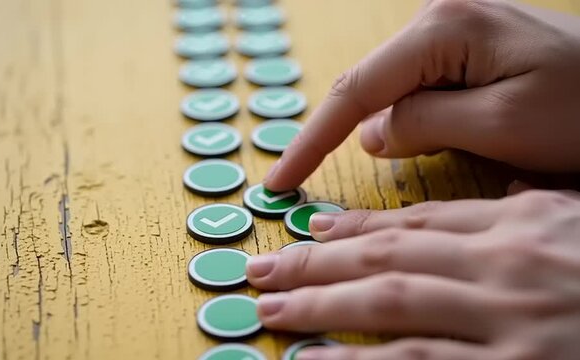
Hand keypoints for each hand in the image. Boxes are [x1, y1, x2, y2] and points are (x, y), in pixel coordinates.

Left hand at [246, 190, 579, 358]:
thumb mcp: (578, 224)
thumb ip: (525, 215)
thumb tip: (482, 205)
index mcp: (525, 224)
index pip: (417, 221)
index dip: (354, 228)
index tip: (309, 233)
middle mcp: (509, 265)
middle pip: (387, 256)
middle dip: (315, 262)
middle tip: (263, 270)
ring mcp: (511, 322)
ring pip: (390, 305)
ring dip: (320, 306)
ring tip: (271, 311)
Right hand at [263, 0, 579, 191]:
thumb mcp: (500, 126)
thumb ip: (422, 124)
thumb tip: (368, 134)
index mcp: (443, 27)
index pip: (355, 90)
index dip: (311, 140)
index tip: (279, 179)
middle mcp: (438, 19)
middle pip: (365, 87)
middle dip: (338, 136)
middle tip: (310, 179)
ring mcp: (449, 33)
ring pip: (388, 93)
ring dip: (380, 132)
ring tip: (394, 163)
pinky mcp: (461, 52)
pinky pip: (414, 92)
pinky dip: (405, 124)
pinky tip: (415, 142)